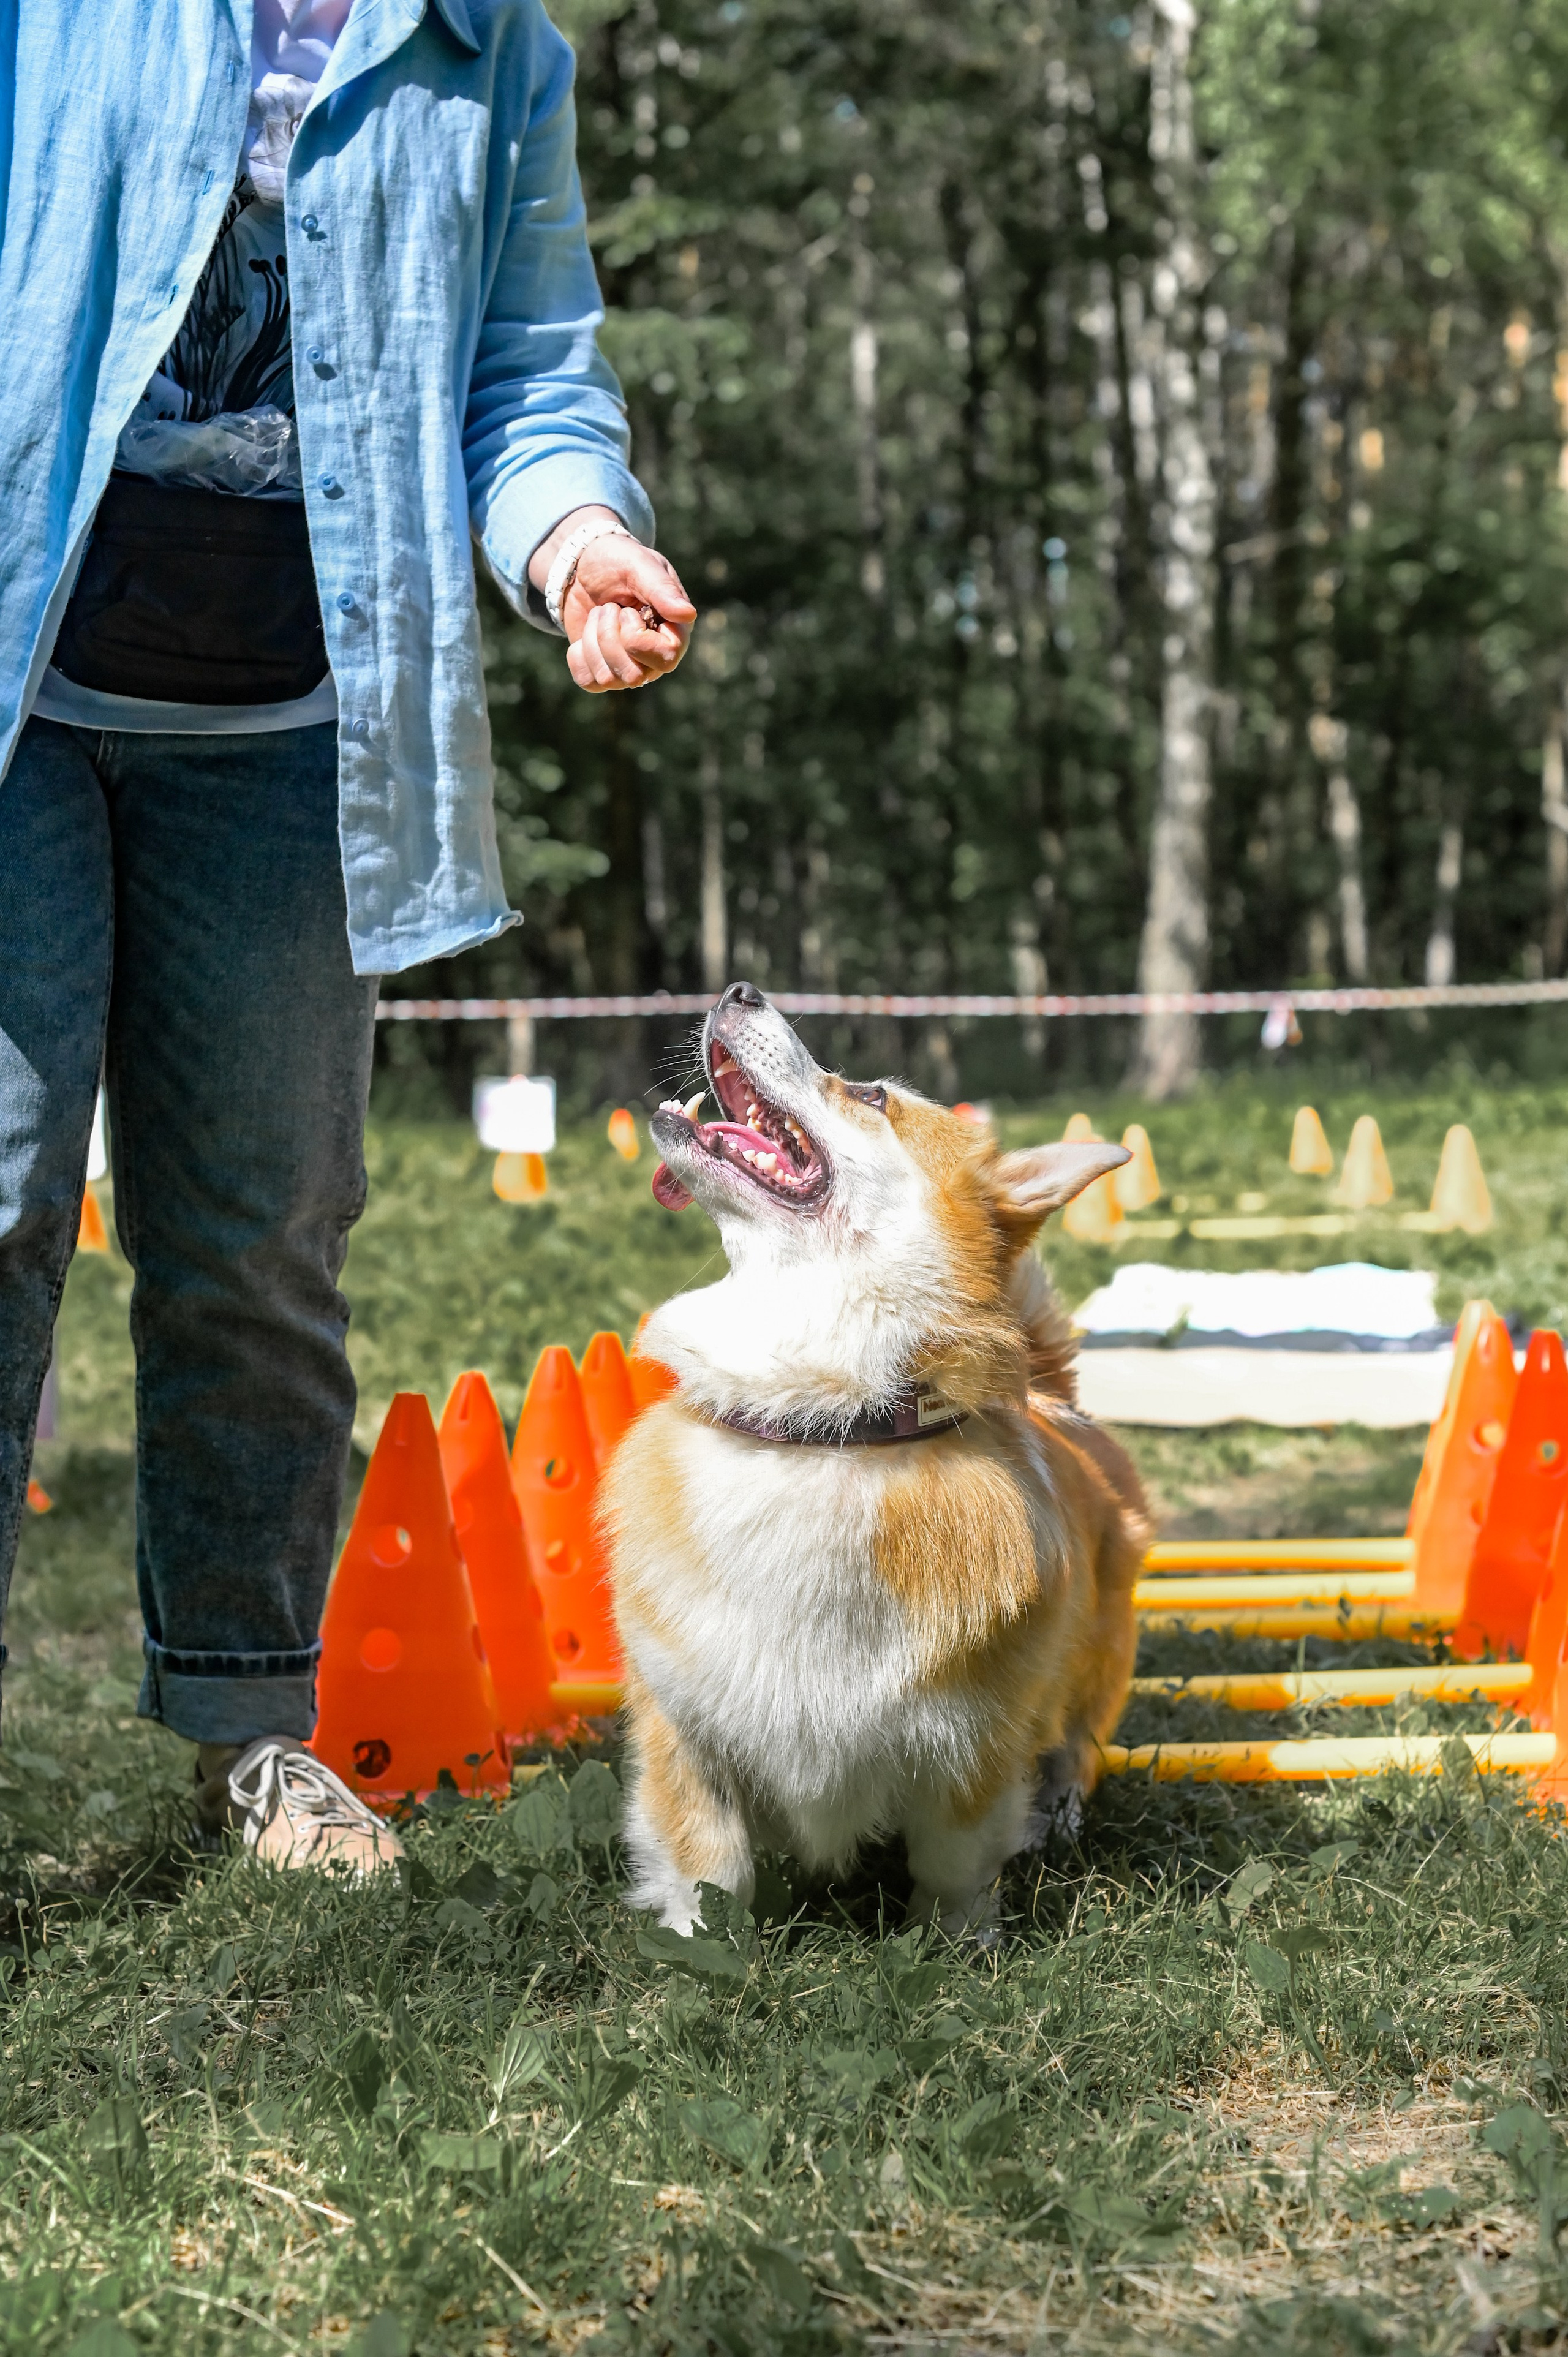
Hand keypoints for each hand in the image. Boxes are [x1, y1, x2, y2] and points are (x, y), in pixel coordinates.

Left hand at [564, 537, 695, 691]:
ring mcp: (629, 668)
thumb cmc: (618, 562)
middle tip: (609, 608)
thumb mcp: (639, 565)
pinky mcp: (602, 671)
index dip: (636, 638)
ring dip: (592, 639)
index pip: (666, 659)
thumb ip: (662, 589)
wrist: (581, 566)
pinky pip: (588, 681)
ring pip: (608, 679)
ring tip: (599, 615)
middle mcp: (655, 657)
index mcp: (674, 632)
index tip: (626, 611)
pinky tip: (586, 633)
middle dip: (609, 636)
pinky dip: (578, 654)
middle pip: (634, 675)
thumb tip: (688, 615)